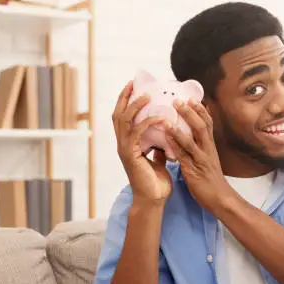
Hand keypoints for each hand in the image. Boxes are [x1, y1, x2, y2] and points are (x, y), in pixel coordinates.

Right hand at [113, 81, 172, 202]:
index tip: (134, 86)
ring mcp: (124, 149)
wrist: (154, 200)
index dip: (126, 101)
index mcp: (129, 144)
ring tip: (147, 96)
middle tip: (133, 83)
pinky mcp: (130, 155)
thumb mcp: (158, 160)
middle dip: (125, 97)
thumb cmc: (156, 182)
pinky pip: (137, 133)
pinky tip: (160, 118)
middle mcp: (123, 144)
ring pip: (125, 120)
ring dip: (135, 106)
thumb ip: (158, 147)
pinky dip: (148, 122)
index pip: (123, 117)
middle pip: (118, 114)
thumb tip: (165, 137)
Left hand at [164, 100, 231, 211]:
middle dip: (190, 112)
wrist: (220, 198)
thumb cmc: (211, 181)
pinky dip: (175, 143)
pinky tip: (167, 136)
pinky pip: (184, 154)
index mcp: (210, 146)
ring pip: (193, 138)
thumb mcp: (207, 160)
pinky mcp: (194, 170)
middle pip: (202, 126)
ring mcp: (201, 159)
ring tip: (169, 114)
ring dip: (181, 125)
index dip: (200, 110)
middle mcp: (208, 149)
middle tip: (178, 100)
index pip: (208, 124)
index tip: (192, 98)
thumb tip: (189, 138)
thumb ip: (199, 149)